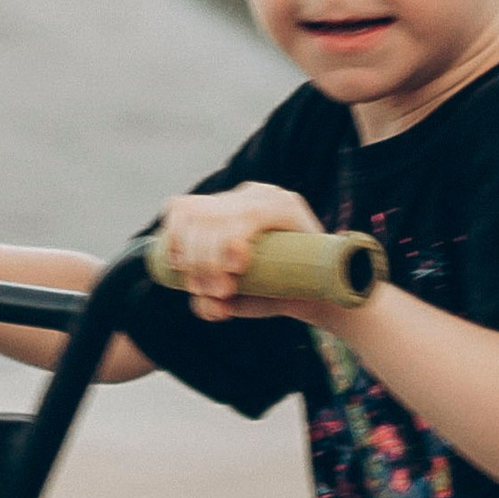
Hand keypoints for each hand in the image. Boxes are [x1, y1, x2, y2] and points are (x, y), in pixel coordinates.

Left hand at [153, 180, 334, 323]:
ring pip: (217, 218)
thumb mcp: (236, 298)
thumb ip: (212, 299)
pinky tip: (239, 265)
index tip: (187, 279)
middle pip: (194, 214)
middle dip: (193, 261)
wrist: (326, 300)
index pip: (180, 209)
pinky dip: (233, 244)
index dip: (172, 242)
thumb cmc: (279, 294)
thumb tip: (204, 302)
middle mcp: (243, 195)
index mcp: (226, 208)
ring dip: (210, 259)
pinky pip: (246, 217)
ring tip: (225, 289)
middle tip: (211, 293)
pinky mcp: (288, 206)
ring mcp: (266, 196)